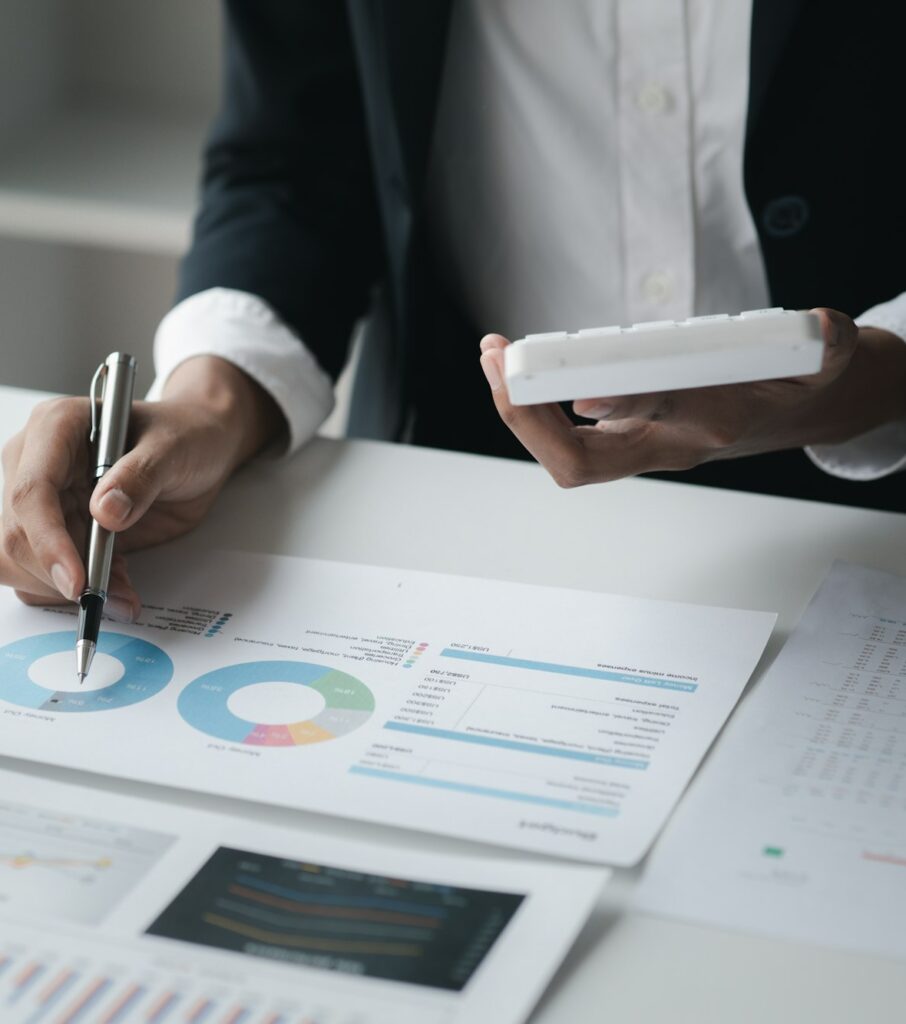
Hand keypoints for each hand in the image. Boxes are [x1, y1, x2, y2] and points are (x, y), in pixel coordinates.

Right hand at [0, 357, 282, 615]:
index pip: (32, 492)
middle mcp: (36, 461)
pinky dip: (79, 586)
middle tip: (112, 595)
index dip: (48, 542)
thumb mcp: (174, 449)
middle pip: (18, 533)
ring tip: (123, 587)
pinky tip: (118, 581)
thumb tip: (104, 511)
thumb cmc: (184, 435)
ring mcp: (44, 498)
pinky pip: (47, 570)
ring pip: (23, 559)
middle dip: (59, 574)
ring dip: (69, 585)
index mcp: (56, 426)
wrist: (196, 447)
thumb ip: (141, 476)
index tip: (77, 581)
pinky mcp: (58, 528)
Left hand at [479, 308, 905, 486]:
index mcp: (709, 427)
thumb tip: (818, 327)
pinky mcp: (627, 431)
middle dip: (529, 417)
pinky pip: (566, 433)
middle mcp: (664, 445)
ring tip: (494, 354)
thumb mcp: (823, 358)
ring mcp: (640, 443)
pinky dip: (535, 402)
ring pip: (564, 452)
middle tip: (498, 360)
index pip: (654, 423)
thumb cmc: (800, 380)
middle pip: (580, 460)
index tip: (580, 390)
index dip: (616, 407)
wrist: (798, 409)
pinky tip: (515, 366)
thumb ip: (825, 343)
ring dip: (521, 408)